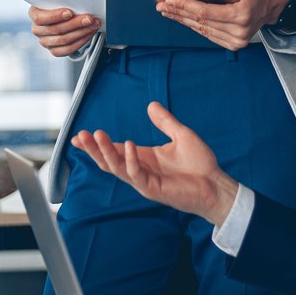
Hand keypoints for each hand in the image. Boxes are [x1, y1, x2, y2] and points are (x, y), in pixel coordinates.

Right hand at [29, 5, 99, 56]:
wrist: (62, 16)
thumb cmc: (60, 4)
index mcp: (34, 14)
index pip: (40, 18)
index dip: (55, 16)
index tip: (70, 12)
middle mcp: (37, 29)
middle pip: (56, 29)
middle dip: (76, 23)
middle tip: (89, 18)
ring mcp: (45, 42)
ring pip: (64, 40)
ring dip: (82, 32)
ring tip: (93, 25)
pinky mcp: (54, 50)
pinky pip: (67, 49)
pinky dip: (81, 41)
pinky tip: (89, 33)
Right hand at [72, 102, 240, 224]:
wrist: (215, 184)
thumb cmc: (200, 164)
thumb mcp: (181, 136)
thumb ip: (165, 122)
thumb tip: (151, 105)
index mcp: (144, 158)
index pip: (115, 150)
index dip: (98, 143)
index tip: (81, 134)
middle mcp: (140, 169)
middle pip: (109, 160)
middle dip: (93, 149)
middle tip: (80, 135)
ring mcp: (144, 181)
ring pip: (116, 168)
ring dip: (105, 152)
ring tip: (95, 136)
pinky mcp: (153, 189)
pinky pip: (136, 175)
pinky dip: (130, 160)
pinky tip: (128, 145)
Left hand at [155, 0, 288, 49]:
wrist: (271, 5)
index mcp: (242, 15)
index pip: (206, 12)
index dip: (185, 6)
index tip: (169, 0)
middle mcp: (240, 32)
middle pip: (200, 22)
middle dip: (178, 12)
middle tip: (161, 5)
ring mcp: (236, 41)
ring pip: (201, 30)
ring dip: (182, 20)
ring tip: (167, 11)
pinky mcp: (233, 44)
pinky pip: (207, 35)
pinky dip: (192, 26)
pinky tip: (181, 18)